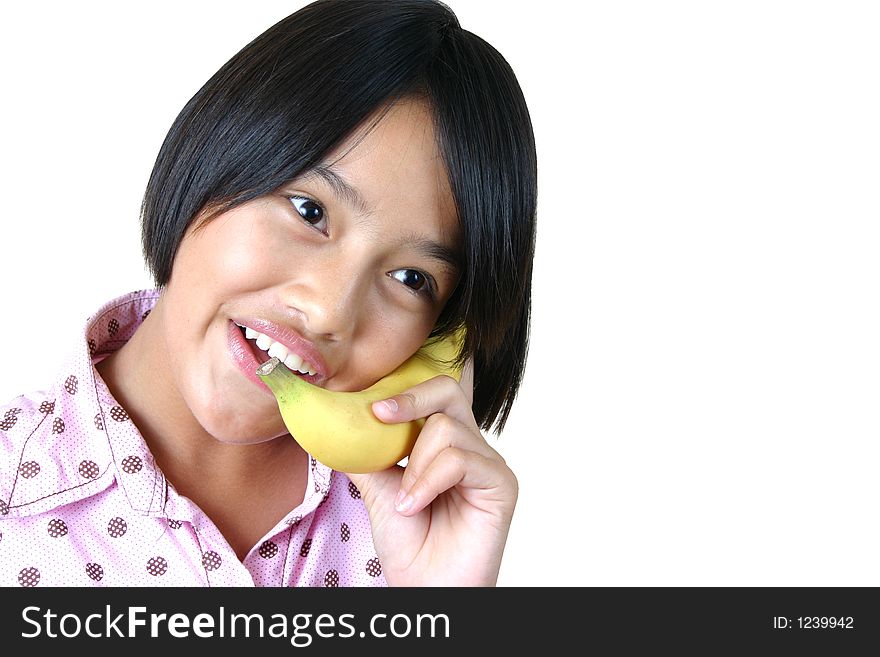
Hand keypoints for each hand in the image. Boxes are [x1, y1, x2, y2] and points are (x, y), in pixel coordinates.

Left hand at [347, 360, 517, 585]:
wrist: (424, 587)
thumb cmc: (408, 543)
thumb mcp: (376, 488)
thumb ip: (365, 452)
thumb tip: (334, 422)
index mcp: (444, 442)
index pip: (435, 394)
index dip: (407, 389)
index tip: (372, 405)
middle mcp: (470, 446)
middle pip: (447, 391)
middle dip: (410, 399)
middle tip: (379, 416)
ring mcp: (488, 463)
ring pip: (446, 428)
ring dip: (414, 465)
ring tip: (405, 500)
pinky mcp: (501, 483)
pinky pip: (460, 460)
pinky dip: (428, 481)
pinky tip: (415, 506)